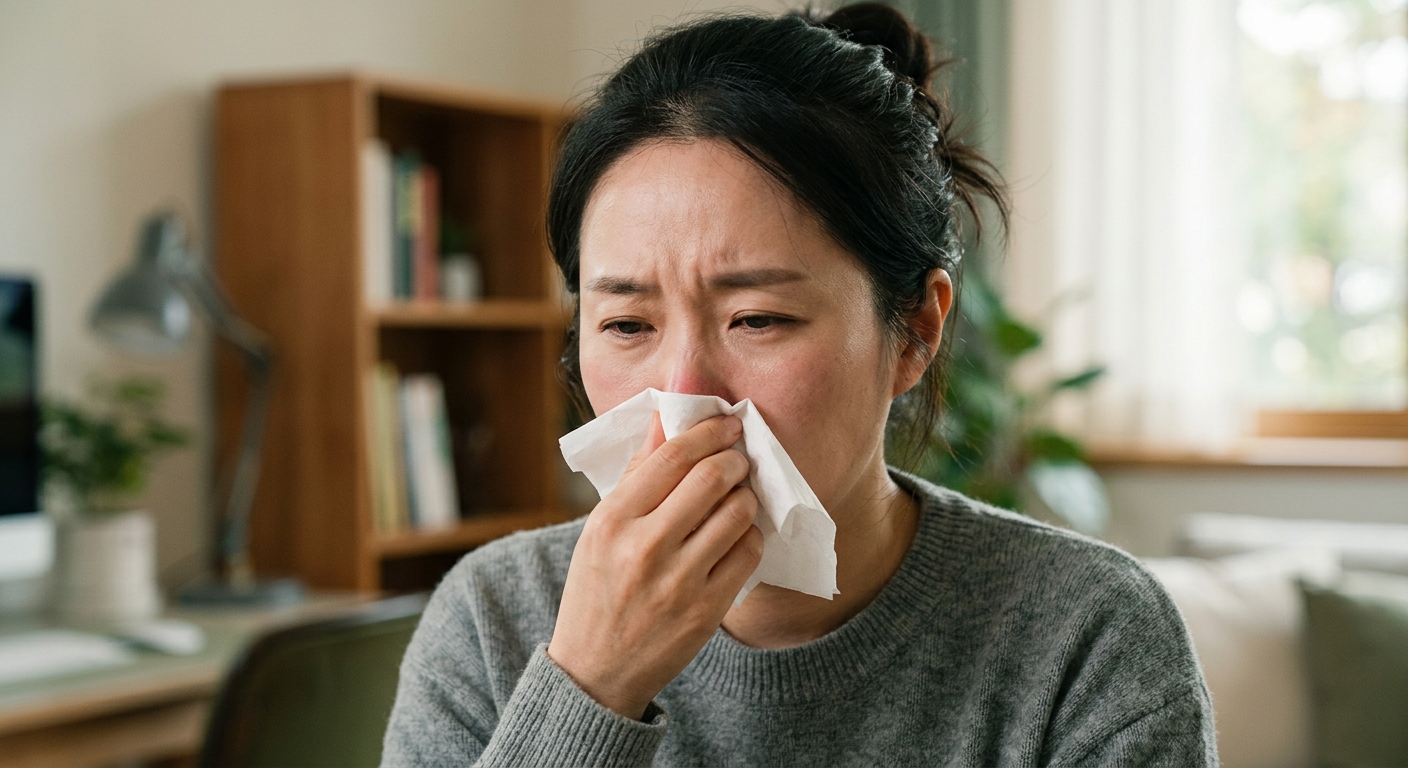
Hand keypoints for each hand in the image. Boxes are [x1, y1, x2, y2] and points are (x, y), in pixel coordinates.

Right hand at [547, 412, 764, 719]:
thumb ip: (637, 474)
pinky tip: (734, 538)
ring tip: (736, 499)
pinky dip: (748, 536)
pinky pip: (748, 553)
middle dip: (735, 460)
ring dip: (745, 498)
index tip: (726, 424)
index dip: (708, 432)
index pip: (672, 456)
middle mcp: (644, 547)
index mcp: (612, 520)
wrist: (595, 671)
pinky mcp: (706, 610)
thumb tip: (666, 419)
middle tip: (738, 460)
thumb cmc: (598, 588)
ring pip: (737, 512)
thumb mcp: (601, 529)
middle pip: (712, 478)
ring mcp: (678, 581)